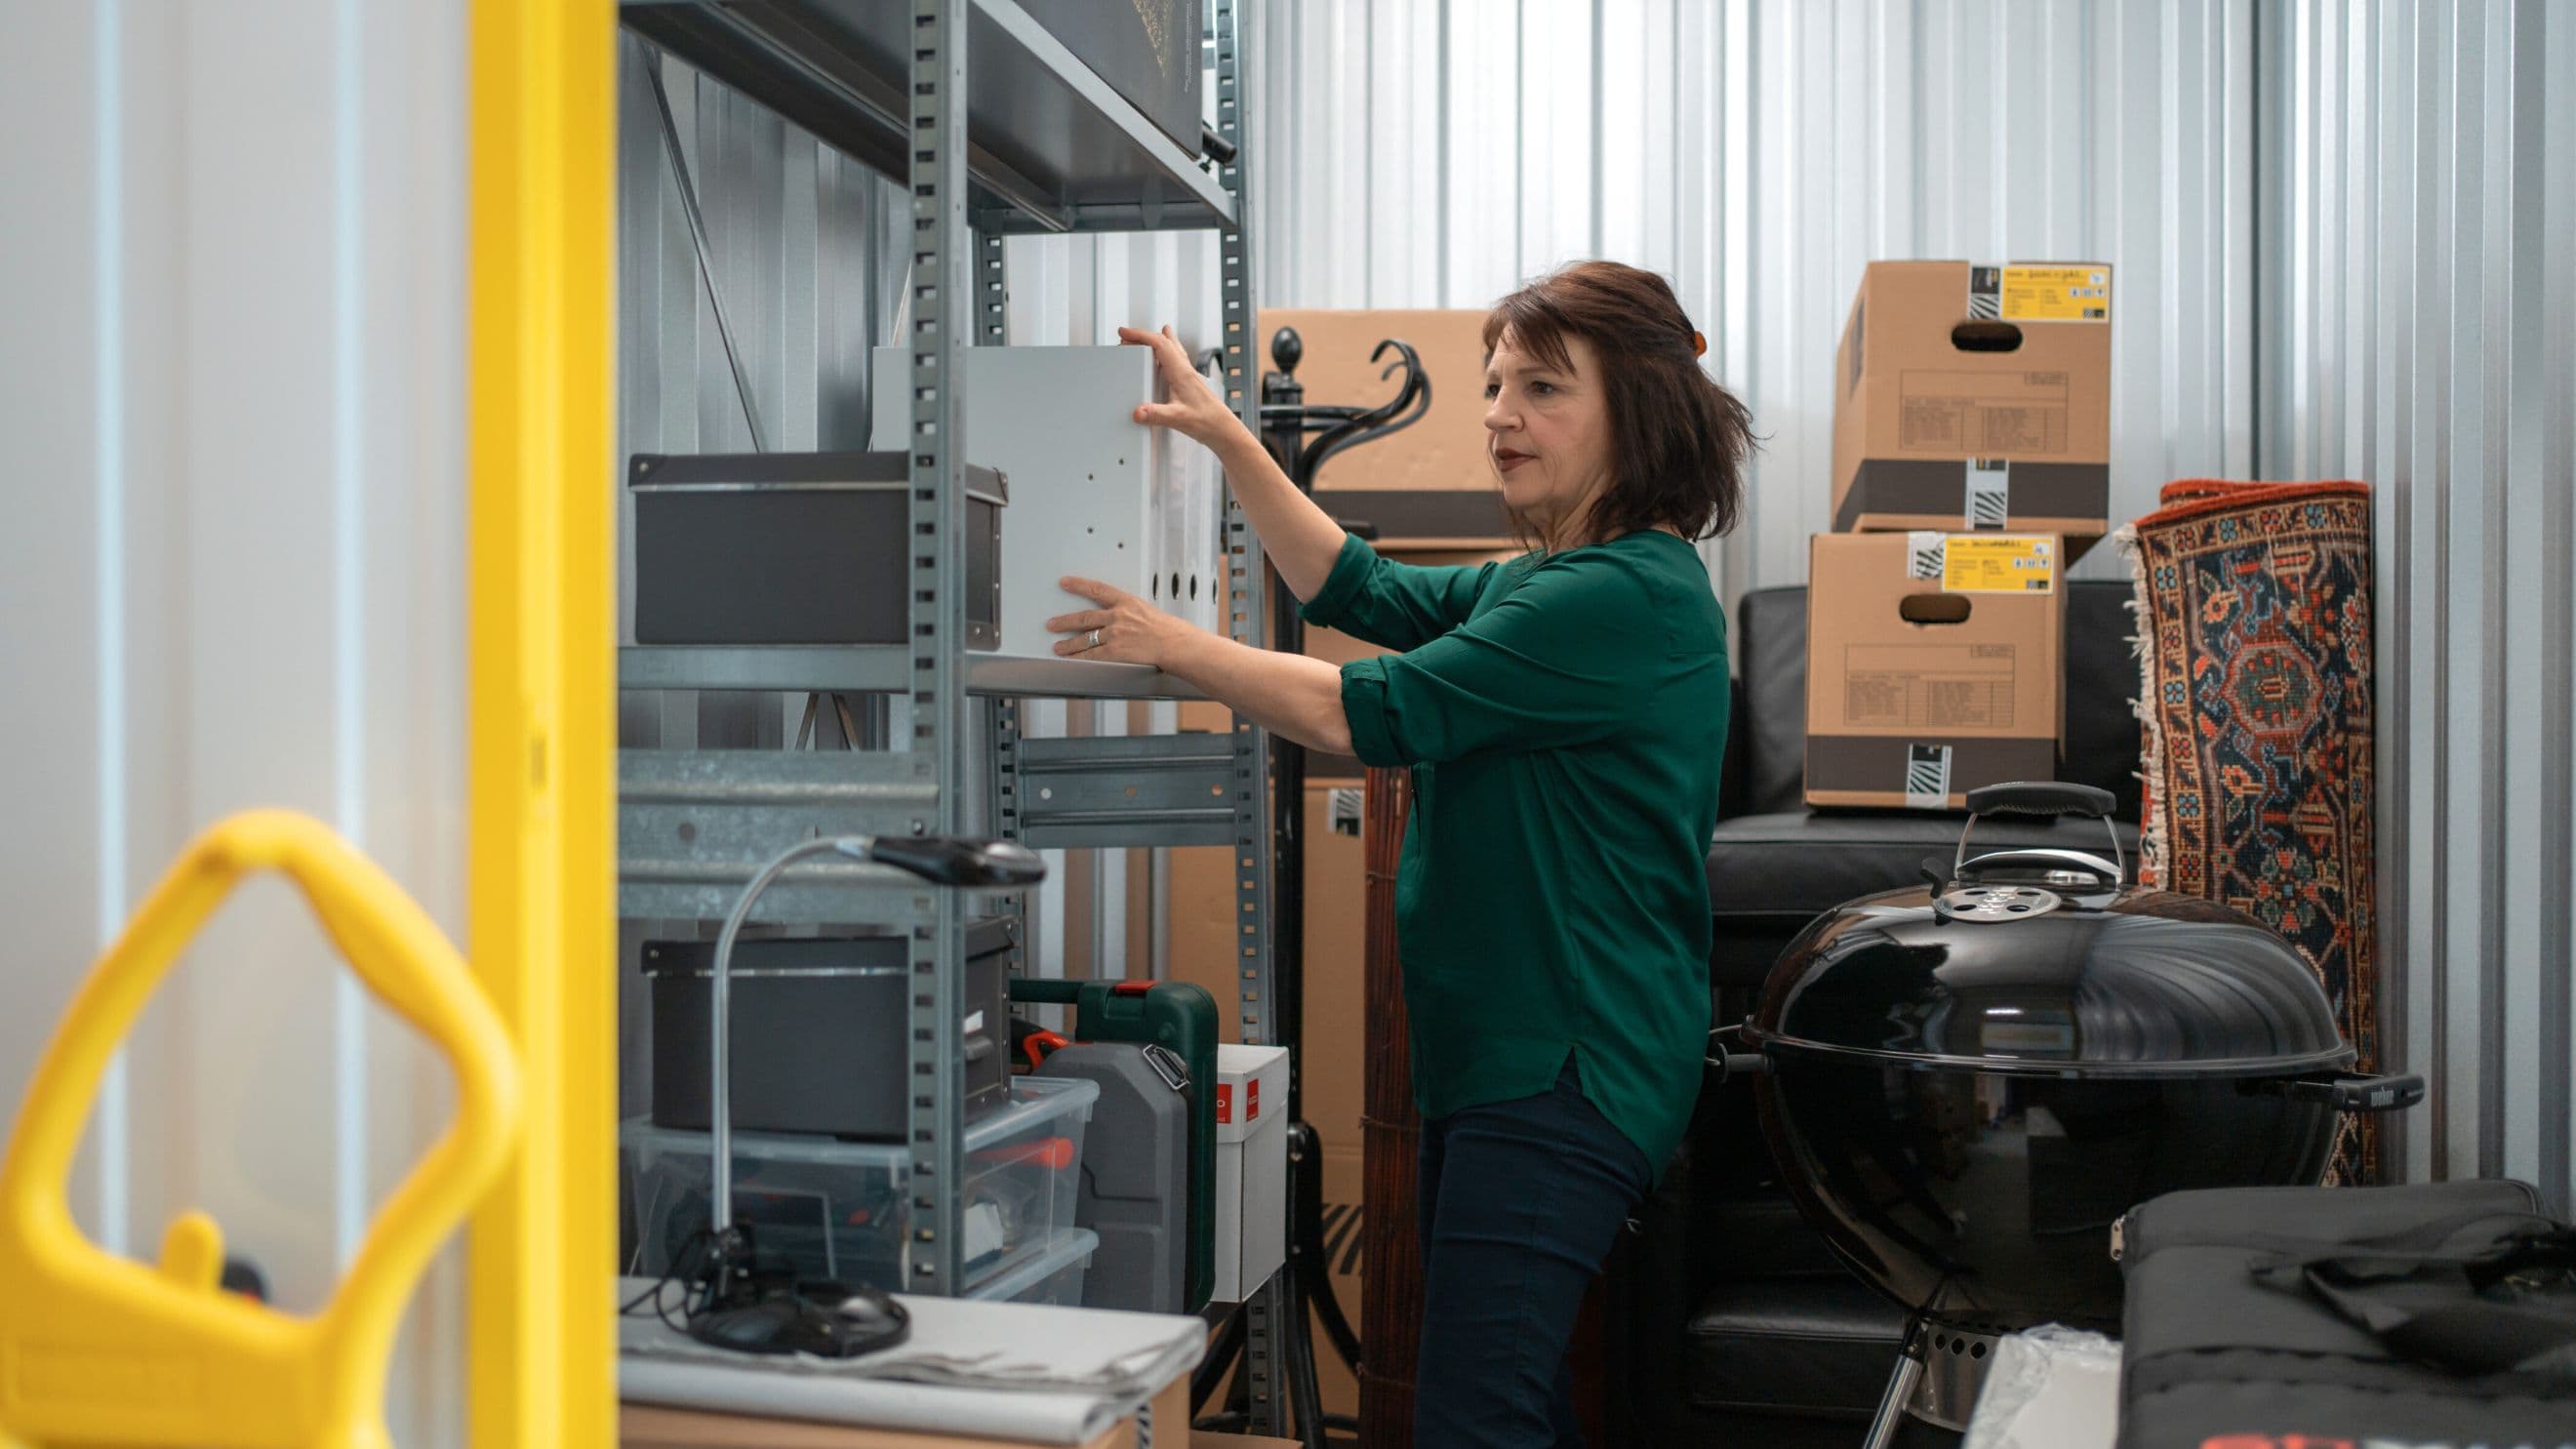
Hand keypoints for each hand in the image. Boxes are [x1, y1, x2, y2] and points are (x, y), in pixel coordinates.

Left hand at [1046, 576, 1198, 667]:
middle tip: (1051, 623)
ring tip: (1058, 647)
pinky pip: (1093, 654)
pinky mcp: (1116, 650)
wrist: (1174, 643)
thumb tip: (1117, 616)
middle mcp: (1117, 616)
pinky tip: (1072, 659)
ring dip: (1069, 643)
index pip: (1097, 589)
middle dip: (1065, 621)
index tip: (1065, 582)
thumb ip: (1128, 612)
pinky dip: (1080, 657)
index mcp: (1126, 602)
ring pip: (1085, 637)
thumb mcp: (1146, 610)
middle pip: (1084, 617)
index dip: (1078, 585)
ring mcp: (1115, 633)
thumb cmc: (1166, 629)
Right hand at [1118, 324, 1248, 451]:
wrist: (1223, 429)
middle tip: (1127, 336)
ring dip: (1156, 340)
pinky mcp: (1189, 383)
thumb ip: (1156, 415)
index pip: (1159, 344)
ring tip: (1143, 338)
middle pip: (1164, 341)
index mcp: (1181, 372)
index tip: (1125, 332)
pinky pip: (1175, 359)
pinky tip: (1162, 361)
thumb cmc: (1207, 421)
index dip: (1140, 335)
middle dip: (1143, 335)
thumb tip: (1137, 412)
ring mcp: (1188, 375)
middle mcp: (1185, 370)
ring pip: (1171, 348)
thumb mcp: (1178, 419)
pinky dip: (1165, 353)